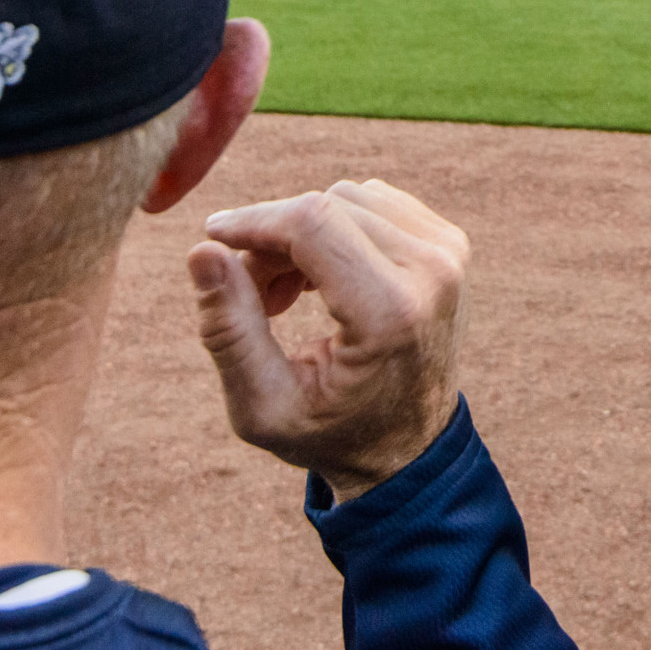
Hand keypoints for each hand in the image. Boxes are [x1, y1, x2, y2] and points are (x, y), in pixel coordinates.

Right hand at [190, 179, 466, 501]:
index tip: (213, 237)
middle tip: (252, 295)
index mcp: (391, 314)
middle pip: (323, 207)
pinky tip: (319, 281)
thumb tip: (201, 250)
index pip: (312, 223)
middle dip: (271, 239)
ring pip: (345, 199)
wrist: (408, 450)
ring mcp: (448, 253)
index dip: (253, 221)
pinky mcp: (450, 243)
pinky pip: (371, 202)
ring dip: (300, 237)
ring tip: (284, 297)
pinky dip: (333, 231)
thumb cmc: (330, 434)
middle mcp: (432, 273)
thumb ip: (227, 330)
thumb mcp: (263, 405)